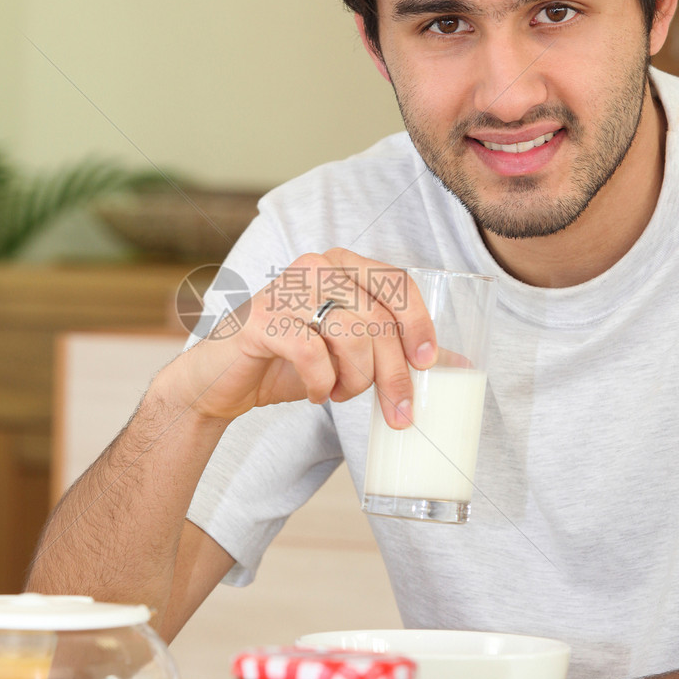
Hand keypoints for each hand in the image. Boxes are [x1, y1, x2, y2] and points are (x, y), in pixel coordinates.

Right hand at [160, 249, 436, 427]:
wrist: (220, 381)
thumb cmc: (288, 362)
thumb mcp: (347, 354)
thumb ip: (393, 351)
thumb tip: (458, 364)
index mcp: (340, 265)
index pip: (397, 282)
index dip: (419, 323)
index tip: (428, 363)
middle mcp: (315, 267)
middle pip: (378, 317)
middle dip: (394, 374)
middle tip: (398, 413)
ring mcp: (285, 289)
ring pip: (351, 334)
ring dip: (355, 380)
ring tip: (341, 394)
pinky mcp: (260, 320)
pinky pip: (311, 353)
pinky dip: (321, 383)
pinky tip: (315, 393)